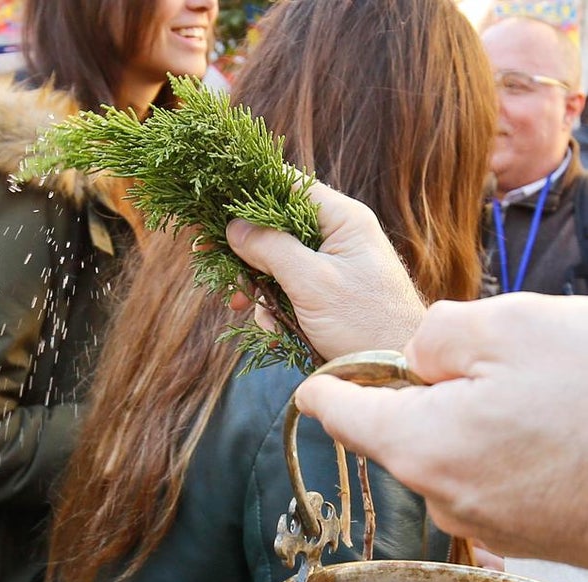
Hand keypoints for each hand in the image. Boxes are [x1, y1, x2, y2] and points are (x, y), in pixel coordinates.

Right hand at [225, 180, 426, 360]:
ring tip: (242, 306)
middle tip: (211, 260)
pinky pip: (287, 288)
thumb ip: (271, 248)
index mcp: (342, 218)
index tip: (214, 203)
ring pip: (276, 260)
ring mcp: (332, 263)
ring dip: (256, 285)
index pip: (288, 185)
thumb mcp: (311, 282)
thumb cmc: (365, 322)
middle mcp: (338, 234)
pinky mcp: (325, 292)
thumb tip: (233, 225)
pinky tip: (272, 329)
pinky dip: (273, 306)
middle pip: (276, 225)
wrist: (396, 370)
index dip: (248, 190)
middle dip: (245, 250)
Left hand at [295, 294, 587, 566]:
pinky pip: (497, 482)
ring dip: (477, 424)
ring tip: (544, 398)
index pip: (338, 414)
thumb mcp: (511, 327)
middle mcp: (441, 495)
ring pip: (452, 457)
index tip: (317, 382)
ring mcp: (489, 524)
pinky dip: (513, 453)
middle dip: (427, 396)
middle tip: (492, 362)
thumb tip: (415, 360)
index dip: (328, 387)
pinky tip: (562, 431)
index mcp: (417, 444)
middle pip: (401, 434)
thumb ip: (436, 336)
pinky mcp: (532, 538)